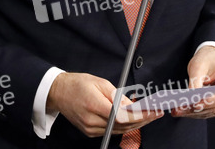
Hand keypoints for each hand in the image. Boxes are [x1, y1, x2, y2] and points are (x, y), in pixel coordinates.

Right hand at [46, 72, 162, 137]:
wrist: (59, 93)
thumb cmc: (78, 84)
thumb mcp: (100, 82)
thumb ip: (117, 96)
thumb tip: (133, 106)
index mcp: (94, 105)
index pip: (121, 116)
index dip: (139, 116)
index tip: (152, 111)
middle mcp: (91, 121)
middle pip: (122, 126)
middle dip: (142, 120)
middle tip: (156, 113)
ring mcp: (90, 129)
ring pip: (119, 131)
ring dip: (136, 125)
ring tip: (150, 117)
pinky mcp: (90, 132)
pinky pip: (111, 132)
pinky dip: (124, 127)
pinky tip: (134, 120)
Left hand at [171, 46, 214, 118]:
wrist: (211, 58)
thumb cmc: (207, 59)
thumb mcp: (199, 66)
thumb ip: (196, 82)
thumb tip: (191, 98)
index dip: (210, 101)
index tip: (196, 104)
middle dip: (196, 108)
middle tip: (180, 108)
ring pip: (210, 111)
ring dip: (193, 112)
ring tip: (177, 110)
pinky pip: (207, 111)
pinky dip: (194, 112)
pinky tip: (182, 111)